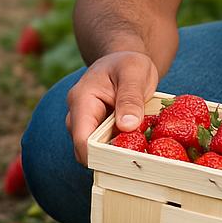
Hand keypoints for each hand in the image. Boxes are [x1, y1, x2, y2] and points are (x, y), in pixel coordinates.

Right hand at [65, 51, 160, 165]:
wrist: (123, 60)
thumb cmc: (127, 63)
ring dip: (118, 155)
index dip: (100, 156)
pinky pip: (105, 148)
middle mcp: (78, 116)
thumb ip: (130, 98)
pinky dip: (121, 150)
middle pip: (87, 150)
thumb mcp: (134, 73)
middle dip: (112, 159)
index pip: (82, 139)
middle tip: (141, 160)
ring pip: (96, 152)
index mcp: (82, 100)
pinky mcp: (97, 131)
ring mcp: (86, 125)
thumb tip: (127, 126)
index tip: (126, 162)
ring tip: (144, 151)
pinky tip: (140, 146)